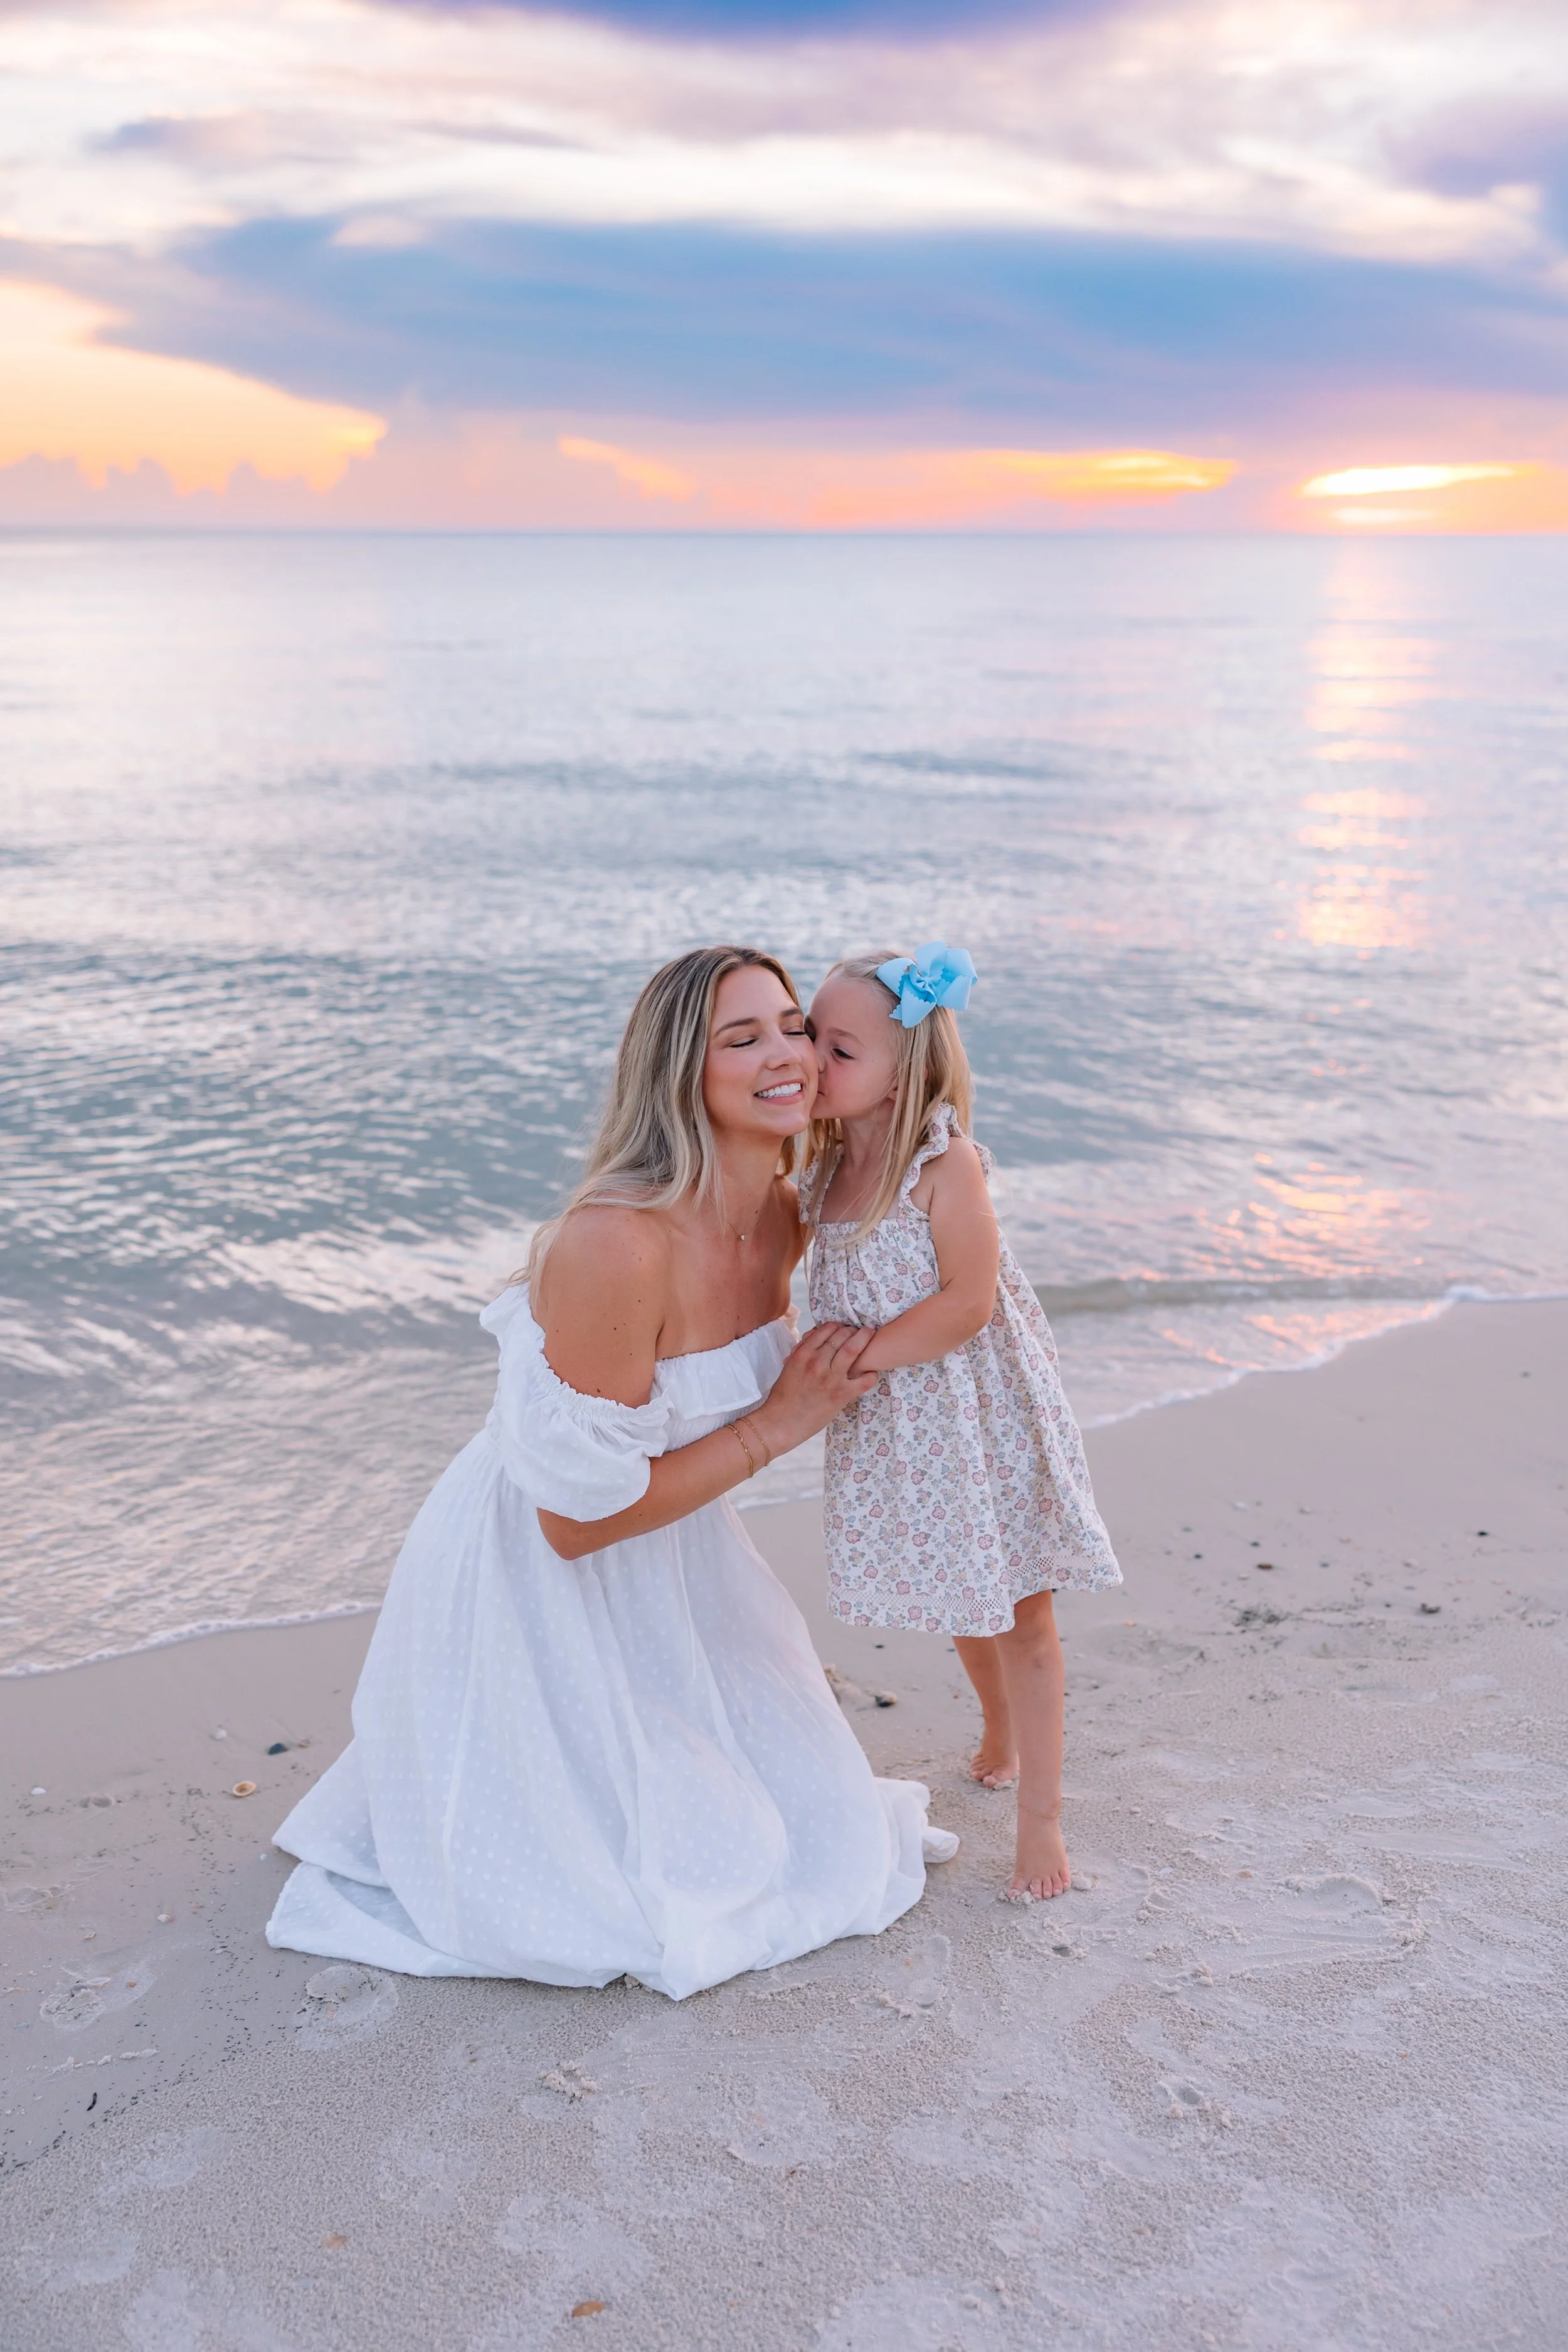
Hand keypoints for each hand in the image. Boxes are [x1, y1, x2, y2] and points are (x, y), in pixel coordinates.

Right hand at [751, 1321, 879, 1456]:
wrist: (781, 1422)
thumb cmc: (784, 1396)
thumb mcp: (790, 1366)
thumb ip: (803, 1350)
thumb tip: (816, 1336)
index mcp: (803, 1354)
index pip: (826, 1329)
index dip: (838, 1325)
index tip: (844, 1327)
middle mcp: (817, 1362)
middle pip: (842, 1335)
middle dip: (853, 1330)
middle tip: (861, 1330)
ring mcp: (830, 1378)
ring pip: (853, 1349)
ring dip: (864, 1339)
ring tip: (870, 1336)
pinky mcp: (841, 1395)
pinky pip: (864, 1380)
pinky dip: (871, 1374)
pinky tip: (872, 1373)